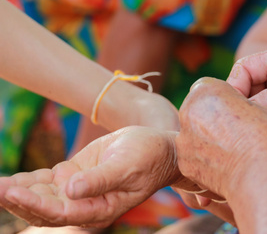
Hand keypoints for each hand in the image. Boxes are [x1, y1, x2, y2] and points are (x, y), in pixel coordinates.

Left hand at [0, 126, 178, 227]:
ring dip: (19, 192)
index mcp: (100, 209)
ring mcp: (79, 190)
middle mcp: (86, 204)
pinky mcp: (75, 175)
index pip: (61, 212)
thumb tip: (70, 191)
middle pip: (45, 209)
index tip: (12, 192)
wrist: (159, 147)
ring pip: (42, 195)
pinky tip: (10, 179)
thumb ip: (100, 180)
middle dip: (19, 201)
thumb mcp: (127, 166)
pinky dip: (29, 180)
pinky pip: (47, 181)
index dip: (34, 204)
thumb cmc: (148, 156)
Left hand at [177, 77, 266, 199]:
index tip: (237, 111)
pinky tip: (223, 165)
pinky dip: (203, 159)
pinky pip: (192, 156)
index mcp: (205, 91)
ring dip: (205, 138)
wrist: (260, 175)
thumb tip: (229, 109)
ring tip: (230, 151)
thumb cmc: (264, 137)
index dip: (223, 99)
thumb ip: (234, 101)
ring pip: (192, 133)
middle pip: (195, 109)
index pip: (207, 87)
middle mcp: (187, 111)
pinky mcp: (183, 163)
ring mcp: (183, 139)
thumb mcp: (255, 104)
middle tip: (233, 132)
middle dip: (209, 117)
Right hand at [227, 41, 266, 139]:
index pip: (248, 66)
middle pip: (248, 84)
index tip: (232, 106)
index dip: (236, 84)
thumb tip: (247, 109)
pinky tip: (256, 132)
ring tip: (243, 128)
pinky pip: (266, 115)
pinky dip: (259, 122)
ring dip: (249, 113)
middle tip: (235, 121)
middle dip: (240, 99)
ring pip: (254, 101)